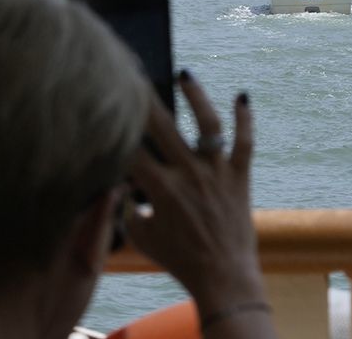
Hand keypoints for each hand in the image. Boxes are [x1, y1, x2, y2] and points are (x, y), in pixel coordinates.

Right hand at [125, 71, 263, 313]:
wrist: (224, 278)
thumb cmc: (179, 260)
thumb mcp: (142, 236)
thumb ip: (129, 207)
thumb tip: (121, 183)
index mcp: (160, 189)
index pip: (131, 148)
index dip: (116, 126)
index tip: (106, 106)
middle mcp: (189, 174)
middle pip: (162, 126)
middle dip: (145, 97)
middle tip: (133, 72)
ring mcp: (217, 173)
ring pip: (208, 124)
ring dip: (196, 96)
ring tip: (185, 74)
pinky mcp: (239, 178)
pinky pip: (245, 143)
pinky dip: (245, 119)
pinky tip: (242, 96)